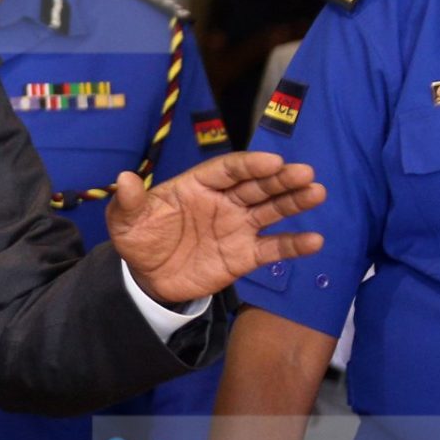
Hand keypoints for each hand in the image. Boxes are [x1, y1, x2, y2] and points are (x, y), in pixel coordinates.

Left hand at [109, 152, 324, 306]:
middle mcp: (224, 201)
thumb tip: (123, 179)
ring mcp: (237, 226)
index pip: (228, 170)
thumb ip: (129, 201)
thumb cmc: (140, 238)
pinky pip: (272, 248)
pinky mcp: (244, 255)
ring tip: (317, 193)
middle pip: (256, 186)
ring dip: (294, 202)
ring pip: (271, 210)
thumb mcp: (126, 221)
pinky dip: (294, 245)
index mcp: (198, 184)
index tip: (272, 161)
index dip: (250, 165)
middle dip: (281, 179)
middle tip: (306, 173)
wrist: (147, 277)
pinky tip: (315, 240)